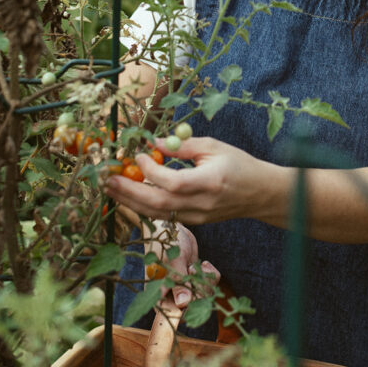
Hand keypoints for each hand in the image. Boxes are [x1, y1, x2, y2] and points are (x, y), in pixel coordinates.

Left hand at [102, 135, 262, 226]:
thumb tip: (154, 143)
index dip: (151, 171)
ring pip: (157, 214)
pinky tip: (131, 196)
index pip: (174, 182)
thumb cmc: (239, 164)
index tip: (138, 156)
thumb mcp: (214, 146)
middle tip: (108, 179)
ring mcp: (197, 217)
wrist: (259, 193)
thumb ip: (183, 146)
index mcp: (210, 181)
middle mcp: (202, 203)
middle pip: (159, 203)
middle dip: (130, 192)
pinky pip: (164, 217)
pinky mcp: (194, 222)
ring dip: (131, 202)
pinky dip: (144, 207)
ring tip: (112, 188)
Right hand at [145, 219, 219, 308]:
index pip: (174, 315)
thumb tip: (183, 304)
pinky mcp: (196, 281)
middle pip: (194, 307)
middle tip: (191, 271)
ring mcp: (185, 289)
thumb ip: (178, 282)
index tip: (193, 296)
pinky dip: (210, 274)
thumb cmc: (165, 242)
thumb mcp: (172, 261)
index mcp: (159, 296)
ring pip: (205, 296)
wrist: (172, 228)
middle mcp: (171, 296)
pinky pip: (211, 285)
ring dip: (205, 280)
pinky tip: (203, 264)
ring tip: (195, 266)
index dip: (186, 311)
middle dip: (199, 288)